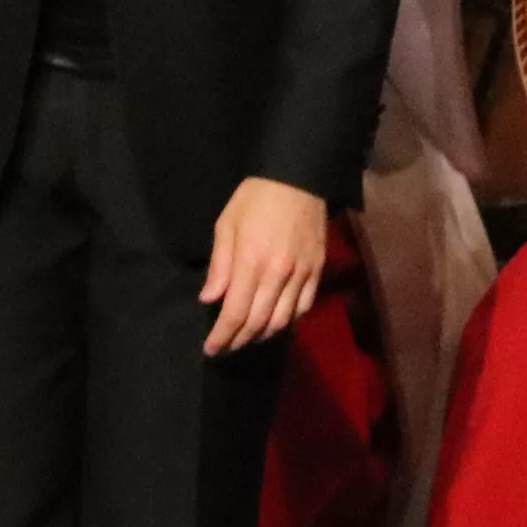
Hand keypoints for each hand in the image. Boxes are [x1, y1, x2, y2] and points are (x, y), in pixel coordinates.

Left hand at [200, 175, 327, 355]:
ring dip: (262, 334)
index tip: (211, 349)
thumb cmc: (255, 198)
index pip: (235, 313)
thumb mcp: (226, 225)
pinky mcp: (316, 271)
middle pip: (258, 323)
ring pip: (282, 320)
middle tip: (226, 348)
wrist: (298, 177)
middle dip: (239, 341)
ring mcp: (301, 274)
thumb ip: (219, 266)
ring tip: (248, 337)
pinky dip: (288, 320)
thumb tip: (209, 299)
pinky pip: (304, 307)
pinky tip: (276, 321)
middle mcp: (277, 275)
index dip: (222, 336)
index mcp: (250, 263)